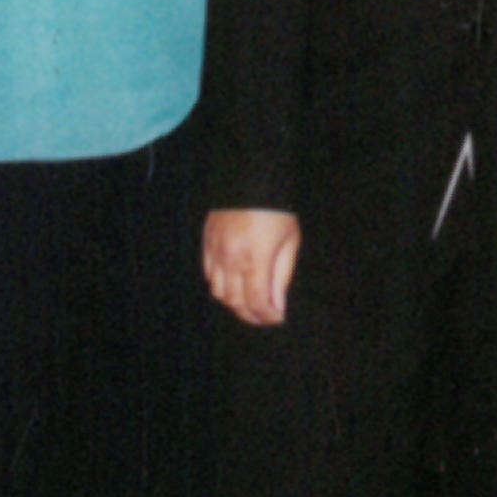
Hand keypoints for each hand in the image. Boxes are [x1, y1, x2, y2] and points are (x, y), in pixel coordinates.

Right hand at [203, 209, 301, 325]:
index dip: (266, 316)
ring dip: (234, 302)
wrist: (251, 177)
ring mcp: (216, 252)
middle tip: (264, 316)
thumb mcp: (290, 241)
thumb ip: (282, 276)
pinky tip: (233, 284)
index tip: (277, 318)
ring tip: (249, 302)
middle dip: (251, 315)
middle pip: (235, 302)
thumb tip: (277, 306)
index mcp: (255, 260)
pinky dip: (220, 285)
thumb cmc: (277, 209)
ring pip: (218, 292)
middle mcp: (231, 260)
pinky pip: (208, 274)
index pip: (256, 303)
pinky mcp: (207, 242)